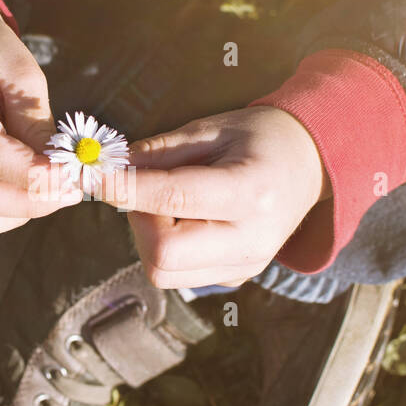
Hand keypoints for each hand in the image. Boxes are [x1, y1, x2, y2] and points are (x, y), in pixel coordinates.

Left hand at [102, 106, 330, 288]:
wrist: (311, 165)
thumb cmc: (260, 138)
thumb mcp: (212, 129)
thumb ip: (159, 152)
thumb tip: (107, 168)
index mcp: (251, 192)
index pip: (173, 200)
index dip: (125, 188)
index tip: (95, 174)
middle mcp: (251, 239)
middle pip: (162, 255)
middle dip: (137, 220)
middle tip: (142, 189)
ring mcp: (245, 265)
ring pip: (163, 272)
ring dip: (147, 236)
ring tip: (165, 202)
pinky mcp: (235, 276)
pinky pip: (178, 274)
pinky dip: (164, 246)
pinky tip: (182, 218)